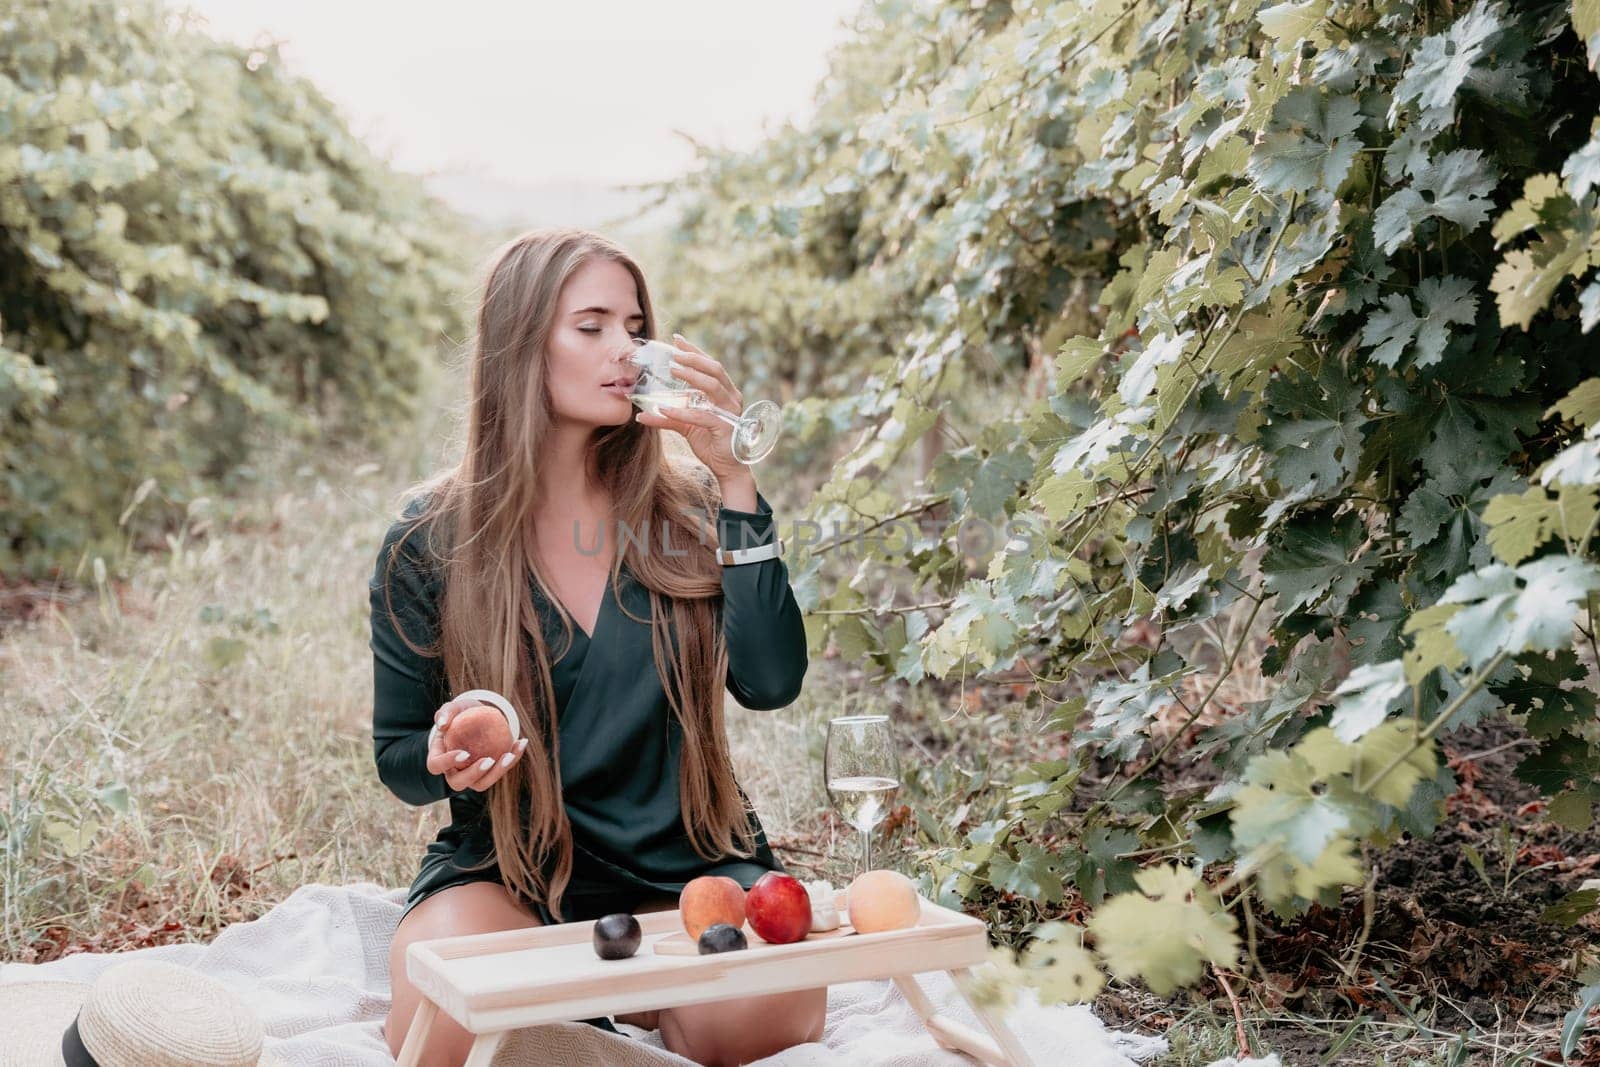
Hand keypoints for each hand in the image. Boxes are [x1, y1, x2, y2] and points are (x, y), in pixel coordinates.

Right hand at [426, 695, 527, 792]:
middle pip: (458, 783)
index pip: (436, 765)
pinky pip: (500, 770)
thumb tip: (442, 724)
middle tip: (489, 760)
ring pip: (482, 783)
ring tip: (510, 755)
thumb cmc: (460, 713)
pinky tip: (521, 743)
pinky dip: (513, 758)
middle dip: (474, 774)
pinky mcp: (489, 772)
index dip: (447, 763)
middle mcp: (453, 771)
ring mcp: (471, 775)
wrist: (477, 717)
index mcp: (438, 757)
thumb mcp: (453, 708)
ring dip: (498, 772)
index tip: (464, 753)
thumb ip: (445, 713)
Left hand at [633, 333, 747, 482]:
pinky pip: (703, 416)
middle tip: (673, 355)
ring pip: (713, 386)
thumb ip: (667, 417)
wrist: (726, 468)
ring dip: (692, 376)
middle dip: (693, 359)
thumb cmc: (710, 442)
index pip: (710, 365)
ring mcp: (730, 411)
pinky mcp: (725, 427)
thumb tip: (641, 414)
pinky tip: (666, 409)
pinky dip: (683, 411)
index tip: (676, 340)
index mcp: (724, 392)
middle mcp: (731, 397)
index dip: (694, 351)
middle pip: (714, 369)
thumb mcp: (686, 426)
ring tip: (672, 370)